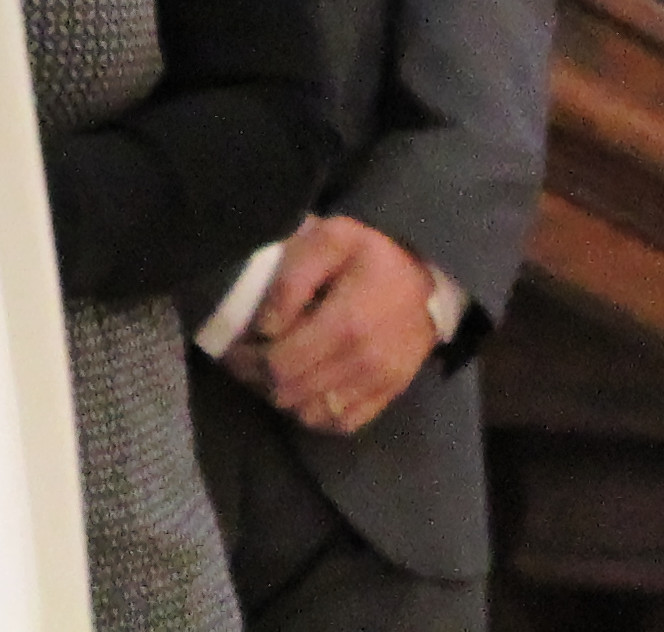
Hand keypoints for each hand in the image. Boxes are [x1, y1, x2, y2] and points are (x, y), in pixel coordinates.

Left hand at [230, 215, 441, 438]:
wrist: (431, 278)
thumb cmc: (373, 255)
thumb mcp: (330, 239)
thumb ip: (292, 278)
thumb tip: (266, 326)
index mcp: (345, 324)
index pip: (279, 365)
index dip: (246, 360)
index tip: (232, 345)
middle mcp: (362, 363)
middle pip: (289, 393)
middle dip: (256, 378)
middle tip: (244, 358)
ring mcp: (377, 385)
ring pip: (311, 414)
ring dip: (282, 397)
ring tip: (271, 372)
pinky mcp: (387, 396)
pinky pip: (340, 424)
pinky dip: (314, 413)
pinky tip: (303, 389)